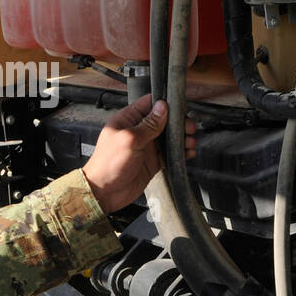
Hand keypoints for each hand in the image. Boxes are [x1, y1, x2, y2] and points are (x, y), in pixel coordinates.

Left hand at [81, 95, 195, 214]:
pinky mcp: (153, 161)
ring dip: (182, 138)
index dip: (165, 104)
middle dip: (179, 123)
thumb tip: (162, 107)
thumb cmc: (108, 164)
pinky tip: (188, 153)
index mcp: (128, 119)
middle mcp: (138, 131)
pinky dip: (180, 153)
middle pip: (164, 120)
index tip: (179, 108)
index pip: (149, 104)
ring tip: (190, 142)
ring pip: (169, 137)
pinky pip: (170, 154)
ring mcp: (146, 146)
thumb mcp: (130, 140)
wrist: (105, 192)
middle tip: (188, 128)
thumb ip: (148, 124)